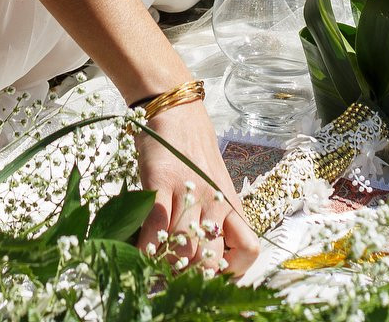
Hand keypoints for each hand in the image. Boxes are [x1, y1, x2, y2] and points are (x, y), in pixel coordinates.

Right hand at [135, 97, 257, 276]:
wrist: (177, 111)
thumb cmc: (194, 153)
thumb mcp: (215, 185)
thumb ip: (214, 217)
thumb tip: (197, 258)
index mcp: (231, 205)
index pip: (248, 251)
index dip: (231, 272)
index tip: (209, 275)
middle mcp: (215, 201)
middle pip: (209, 258)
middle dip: (189, 276)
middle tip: (173, 277)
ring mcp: (189, 191)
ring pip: (184, 247)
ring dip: (167, 265)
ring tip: (155, 268)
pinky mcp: (161, 182)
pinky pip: (156, 225)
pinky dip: (147, 246)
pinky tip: (141, 251)